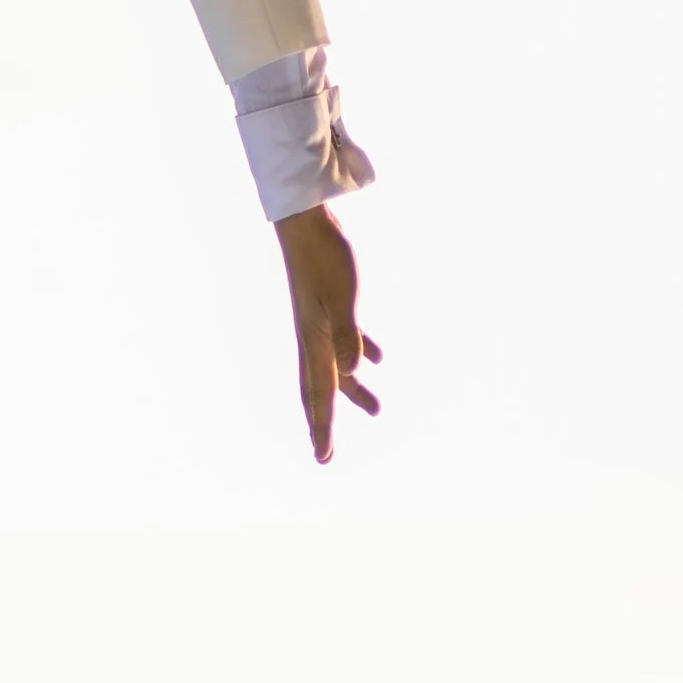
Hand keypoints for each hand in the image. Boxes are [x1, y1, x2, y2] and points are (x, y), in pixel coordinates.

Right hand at [277, 206, 380, 464]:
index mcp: (314, 342)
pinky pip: (344, 342)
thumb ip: (348, 336)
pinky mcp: (328, 306)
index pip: (319, 395)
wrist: (306, 224)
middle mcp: (312, 339)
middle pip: (319, 390)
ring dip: (352, 391)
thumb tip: (351, 374)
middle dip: (324, 422)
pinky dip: (359, 355)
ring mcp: (318, 323)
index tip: (324, 458)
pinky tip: (377, 358)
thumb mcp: (343, 298)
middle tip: (325, 455)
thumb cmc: (326, 259)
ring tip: (376, 409)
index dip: (322, 428)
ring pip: (334, 368)